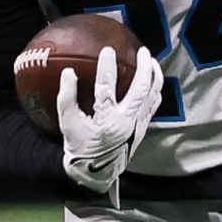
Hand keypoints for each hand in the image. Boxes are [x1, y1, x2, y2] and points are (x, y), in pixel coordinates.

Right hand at [58, 45, 162, 199]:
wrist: (96, 171)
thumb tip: (68, 73)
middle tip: (142, 51)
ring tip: (151, 60)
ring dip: (154, 77)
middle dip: (143, 68)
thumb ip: (66, 98)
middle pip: (140, 90)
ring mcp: (138, 124)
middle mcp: (126, 121)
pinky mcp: (143, 127)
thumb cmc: (80, 146)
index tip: (108, 50)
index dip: (107, 68)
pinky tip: (152, 80)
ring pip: (152, 96)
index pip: (107, 89)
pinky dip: (155, 90)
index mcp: (106, 120)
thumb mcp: (68, 124)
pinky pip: (154, 105)